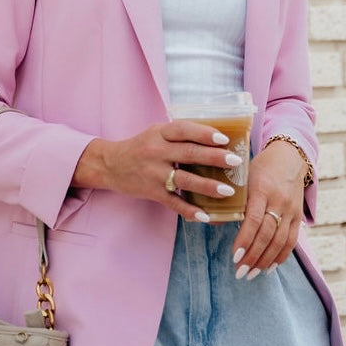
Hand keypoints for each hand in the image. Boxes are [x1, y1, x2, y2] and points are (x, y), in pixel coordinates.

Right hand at [72, 121, 241, 222]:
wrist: (109, 165)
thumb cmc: (140, 147)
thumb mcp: (156, 133)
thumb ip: (179, 134)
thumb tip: (216, 137)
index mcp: (159, 133)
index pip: (184, 130)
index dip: (204, 133)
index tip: (224, 138)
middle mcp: (156, 152)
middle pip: (189, 153)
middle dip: (214, 157)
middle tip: (235, 161)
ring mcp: (154, 173)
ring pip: (185, 179)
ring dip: (208, 186)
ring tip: (228, 190)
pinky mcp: (152, 192)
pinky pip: (174, 202)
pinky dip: (189, 210)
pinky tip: (205, 215)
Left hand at [232, 139, 307, 278]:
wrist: (289, 157)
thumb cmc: (258, 168)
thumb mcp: (241, 177)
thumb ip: (228, 199)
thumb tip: (206, 219)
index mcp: (261, 189)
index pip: (253, 219)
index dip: (245, 240)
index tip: (235, 256)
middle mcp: (279, 200)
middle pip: (267, 234)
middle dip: (253, 256)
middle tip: (239, 272)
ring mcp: (291, 209)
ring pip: (280, 241)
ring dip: (265, 261)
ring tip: (251, 274)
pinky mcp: (298, 216)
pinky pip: (292, 240)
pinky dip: (281, 256)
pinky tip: (269, 268)